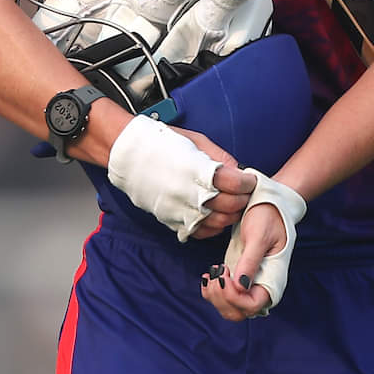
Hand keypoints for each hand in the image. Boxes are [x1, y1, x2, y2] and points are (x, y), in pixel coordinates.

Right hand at [107, 117, 253, 241]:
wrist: (126, 154)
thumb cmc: (160, 143)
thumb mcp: (195, 141)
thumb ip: (219, 158)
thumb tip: (238, 171)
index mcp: (198, 171)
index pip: (237, 184)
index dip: (247, 182)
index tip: (247, 179)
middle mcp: (190, 193)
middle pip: (231, 205)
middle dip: (242, 198)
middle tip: (242, 192)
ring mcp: (180, 209)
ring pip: (219, 222)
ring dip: (230, 214)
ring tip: (230, 203)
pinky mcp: (172, 219)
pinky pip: (200, 232)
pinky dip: (212, 227)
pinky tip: (213, 214)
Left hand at [202, 200, 285, 320]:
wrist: (268, 208)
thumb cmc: (268, 219)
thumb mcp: (258, 237)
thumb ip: (250, 262)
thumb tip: (240, 286)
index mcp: (273, 281)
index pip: (251, 306)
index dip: (233, 297)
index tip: (226, 274)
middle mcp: (262, 288)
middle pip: (237, 312)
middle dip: (221, 298)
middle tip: (217, 273)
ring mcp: (249, 286)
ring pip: (228, 308)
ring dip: (214, 295)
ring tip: (212, 272)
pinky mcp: (239, 280)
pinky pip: (223, 297)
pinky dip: (211, 291)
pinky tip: (208, 275)